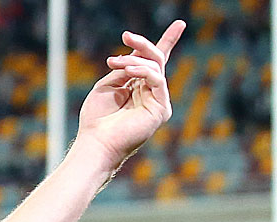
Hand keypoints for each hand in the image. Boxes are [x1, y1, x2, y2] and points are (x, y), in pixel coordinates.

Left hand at [77, 21, 185, 166]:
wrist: (97, 141)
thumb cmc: (97, 118)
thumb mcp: (107, 86)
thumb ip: (124, 70)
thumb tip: (136, 57)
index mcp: (138, 87)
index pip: (154, 62)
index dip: (167, 42)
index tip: (180, 24)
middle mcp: (151, 92)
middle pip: (156, 60)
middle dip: (143, 44)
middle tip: (127, 35)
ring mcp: (158, 100)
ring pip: (155, 68)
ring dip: (133, 61)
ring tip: (113, 62)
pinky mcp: (161, 108)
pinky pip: (157, 80)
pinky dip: (142, 71)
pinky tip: (127, 71)